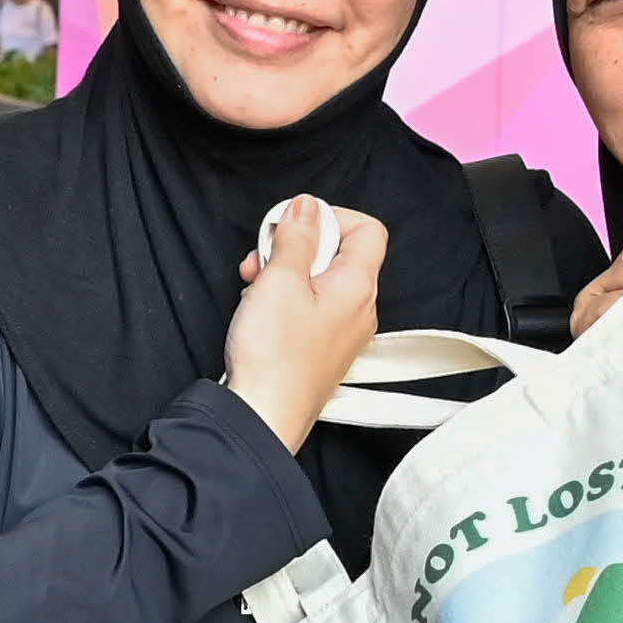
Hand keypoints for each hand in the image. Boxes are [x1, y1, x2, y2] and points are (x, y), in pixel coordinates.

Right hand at [223, 198, 387, 450]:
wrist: (262, 416)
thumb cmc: (273, 355)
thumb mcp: (279, 280)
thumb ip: (296, 237)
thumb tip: (307, 206)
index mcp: (358, 286)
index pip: (368, 229)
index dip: (332, 216)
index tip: (295, 223)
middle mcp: (360, 309)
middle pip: (340, 253)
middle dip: (298, 245)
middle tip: (264, 256)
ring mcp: (343, 332)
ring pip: (321, 281)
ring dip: (286, 272)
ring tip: (254, 284)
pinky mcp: (323, 350)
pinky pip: (313, 308)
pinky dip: (287, 298)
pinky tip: (259, 308)